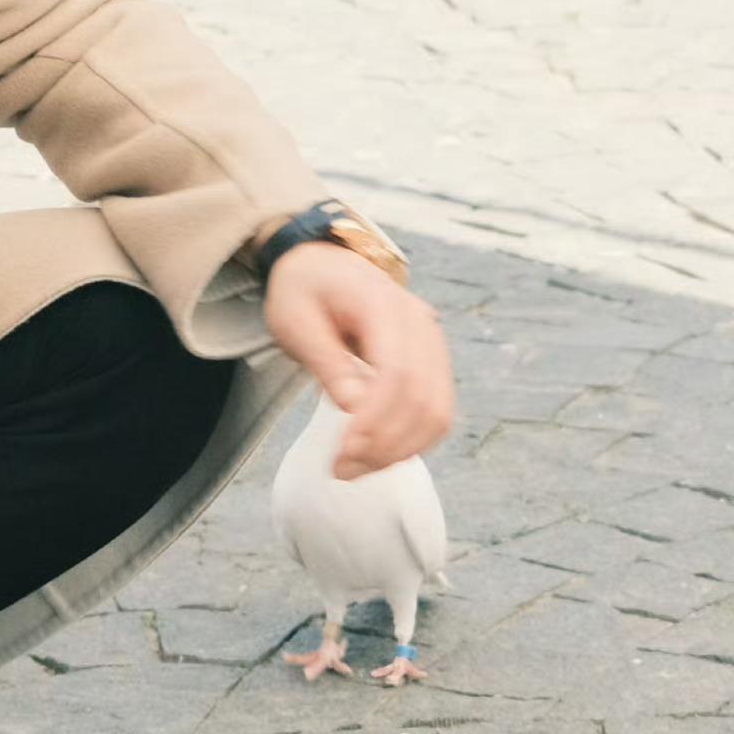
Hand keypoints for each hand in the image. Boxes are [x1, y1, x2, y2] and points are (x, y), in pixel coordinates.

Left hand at [260, 244, 452, 476]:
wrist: (323, 263)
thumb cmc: (303, 291)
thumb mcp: (295, 321)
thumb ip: (327, 363)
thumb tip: (354, 407)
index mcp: (382, 304)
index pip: (396, 372)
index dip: (375, 420)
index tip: (342, 452)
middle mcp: (419, 321)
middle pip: (423, 397)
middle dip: (385, 444)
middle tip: (341, 470)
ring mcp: (431, 341)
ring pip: (437, 409)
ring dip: (401, 449)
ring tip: (355, 467)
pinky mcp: (432, 360)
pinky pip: (437, 408)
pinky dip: (413, 439)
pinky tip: (377, 453)